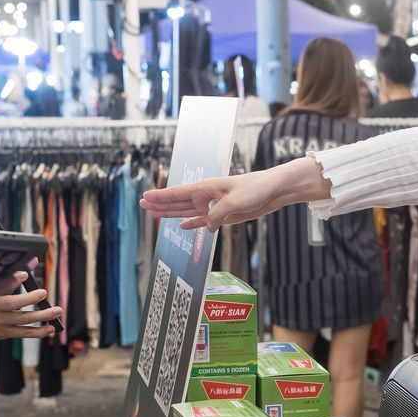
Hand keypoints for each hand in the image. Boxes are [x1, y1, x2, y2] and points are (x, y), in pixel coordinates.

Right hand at [0, 275, 60, 340]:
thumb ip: (10, 276)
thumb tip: (31, 263)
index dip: (10, 280)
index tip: (25, 275)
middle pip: (14, 305)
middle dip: (32, 299)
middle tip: (47, 295)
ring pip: (22, 321)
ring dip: (41, 317)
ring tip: (56, 312)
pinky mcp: (3, 334)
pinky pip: (23, 334)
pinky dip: (37, 332)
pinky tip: (50, 329)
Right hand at [141, 156, 327, 230]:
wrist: (275, 191)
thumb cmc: (257, 189)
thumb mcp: (235, 202)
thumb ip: (217, 215)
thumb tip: (205, 228)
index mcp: (207, 188)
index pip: (179, 192)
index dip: (161, 196)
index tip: (145, 197)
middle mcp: (208, 196)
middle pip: (179, 201)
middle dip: (161, 204)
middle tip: (142, 205)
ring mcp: (215, 205)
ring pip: (187, 211)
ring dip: (171, 213)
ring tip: (154, 215)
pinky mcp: (224, 215)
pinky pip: (202, 220)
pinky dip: (192, 224)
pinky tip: (181, 226)